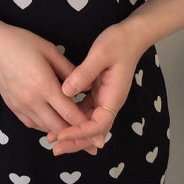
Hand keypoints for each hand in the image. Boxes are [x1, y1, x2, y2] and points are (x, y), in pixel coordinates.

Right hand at [0, 13, 100, 153]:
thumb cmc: (22, 43)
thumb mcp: (50, 51)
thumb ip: (70, 70)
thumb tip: (88, 86)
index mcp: (44, 85)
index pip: (70, 114)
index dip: (87, 126)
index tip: (101, 135)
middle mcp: (31, 100)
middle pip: (60, 127)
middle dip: (78, 136)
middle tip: (94, 143)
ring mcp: (20, 106)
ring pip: (47, 129)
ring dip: (63, 133)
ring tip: (79, 136)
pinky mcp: (13, 108)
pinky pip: (34, 125)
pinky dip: (47, 127)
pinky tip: (57, 123)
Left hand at [51, 23, 146, 154]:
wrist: (131, 35)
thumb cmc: (118, 42)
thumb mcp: (101, 53)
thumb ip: (84, 72)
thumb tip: (66, 91)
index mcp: (113, 96)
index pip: (98, 125)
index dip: (80, 133)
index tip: (61, 134)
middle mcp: (109, 102)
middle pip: (94, 132)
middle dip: (75, 142)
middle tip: (54, 148)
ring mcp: (104, 99)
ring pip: (88, 124)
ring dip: (72, 132)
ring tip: (52, 137)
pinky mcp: (97, 94)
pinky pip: (84, 112)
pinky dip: (72, 118)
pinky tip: (57, 119)